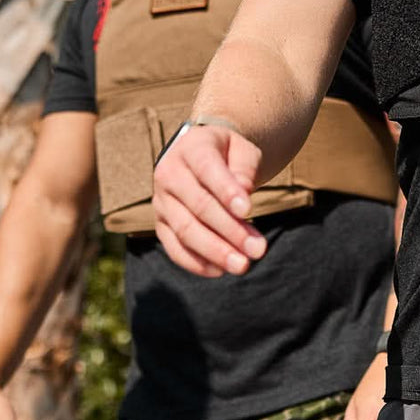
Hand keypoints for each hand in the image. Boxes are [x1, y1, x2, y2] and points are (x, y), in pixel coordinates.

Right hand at [153, 123, 268, 277]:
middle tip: (258, 249)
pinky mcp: (161, 225)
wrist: (201, 155)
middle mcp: (169, 174)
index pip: (208, 169)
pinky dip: (196, 262)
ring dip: (215, 251)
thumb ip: (245, 168)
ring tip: (243, 265)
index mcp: (191, 148)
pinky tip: (220, 270)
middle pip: (198, 206)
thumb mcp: (243, 150)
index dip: (227, 191)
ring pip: (185, 230)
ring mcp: (161, 202)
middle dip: (230, 230)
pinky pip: (175, 248)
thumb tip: (244, 191)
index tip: (249, 210)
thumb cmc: (229, 154)